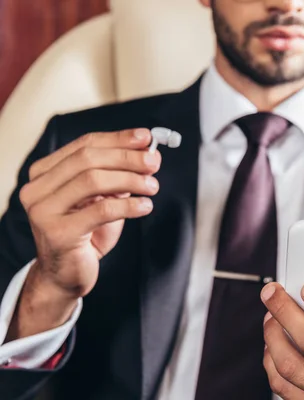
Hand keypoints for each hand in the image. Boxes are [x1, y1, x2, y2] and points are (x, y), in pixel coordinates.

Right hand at [7, 129, 160, 340]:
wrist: (67, 274)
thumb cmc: (87, 233)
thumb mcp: (103, 198)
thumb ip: (117, 175)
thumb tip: (148, 153)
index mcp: (44, 173)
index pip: (84, 145)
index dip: (118, 139)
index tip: (147, 138)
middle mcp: (37, 189)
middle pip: (88, 159)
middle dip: (127, 157)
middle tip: (154, 162)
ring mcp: (43, 211)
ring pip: (93, 180)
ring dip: (130, 180)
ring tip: (153, 186)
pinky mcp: (58, 233)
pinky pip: (101, 210)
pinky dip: (129, 205)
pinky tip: (145, 206)